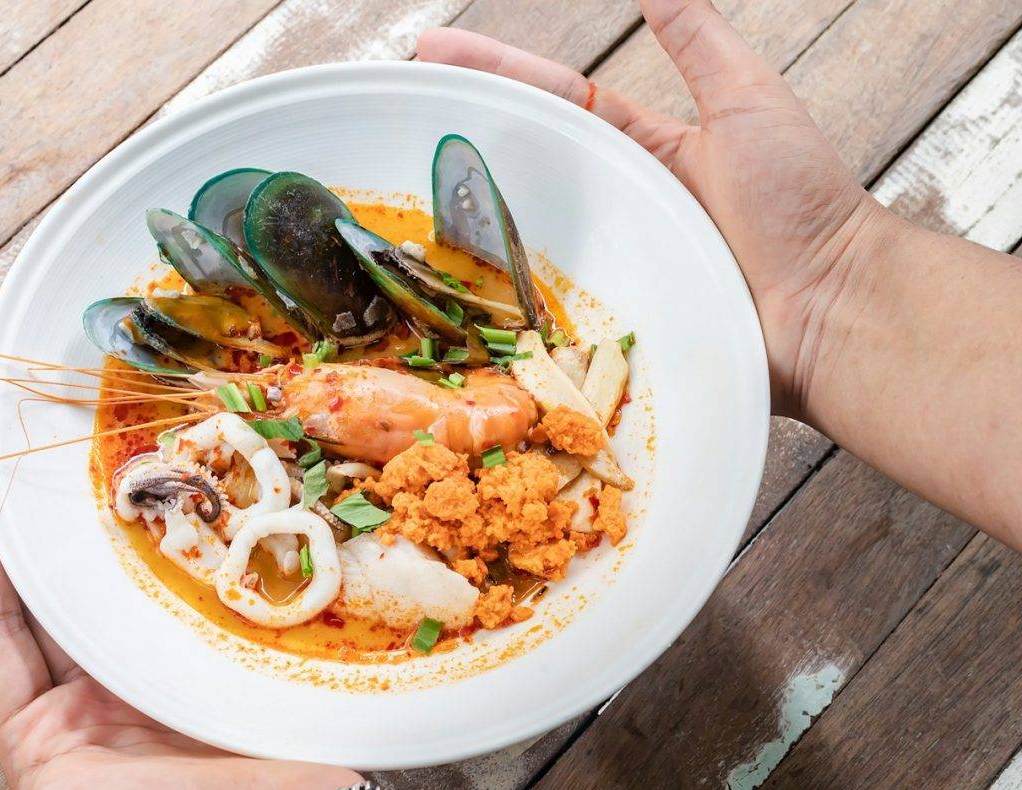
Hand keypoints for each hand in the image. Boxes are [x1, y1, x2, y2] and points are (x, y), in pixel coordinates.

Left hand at [0, 448, 468, 789]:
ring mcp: (164, 669)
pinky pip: (191, 590)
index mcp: (48, 729)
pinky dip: (183, 548)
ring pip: (124, 584)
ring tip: (94, 461)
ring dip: (108, 529)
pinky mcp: (219, 654)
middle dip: (37, 528)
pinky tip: (177, 501)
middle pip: (57, 593)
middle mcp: (101, 692)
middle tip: (25, 454)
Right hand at [418, 0, 890, 416]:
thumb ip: (699, 39)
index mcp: (647, 147)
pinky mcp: (611, 314)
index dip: (497, 71)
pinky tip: (452, 281)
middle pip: (528, 161)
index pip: (557, 97)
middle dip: (462, 132)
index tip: (434, 50)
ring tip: (399, 186)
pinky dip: (502, 291)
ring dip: (465, 213)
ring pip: (527, 232)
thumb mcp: (745, 101)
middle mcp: (621, 201)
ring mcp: (612, 258)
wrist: (830, 308)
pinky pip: (548, 297)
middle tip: (396, 111)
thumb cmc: (801, 204)